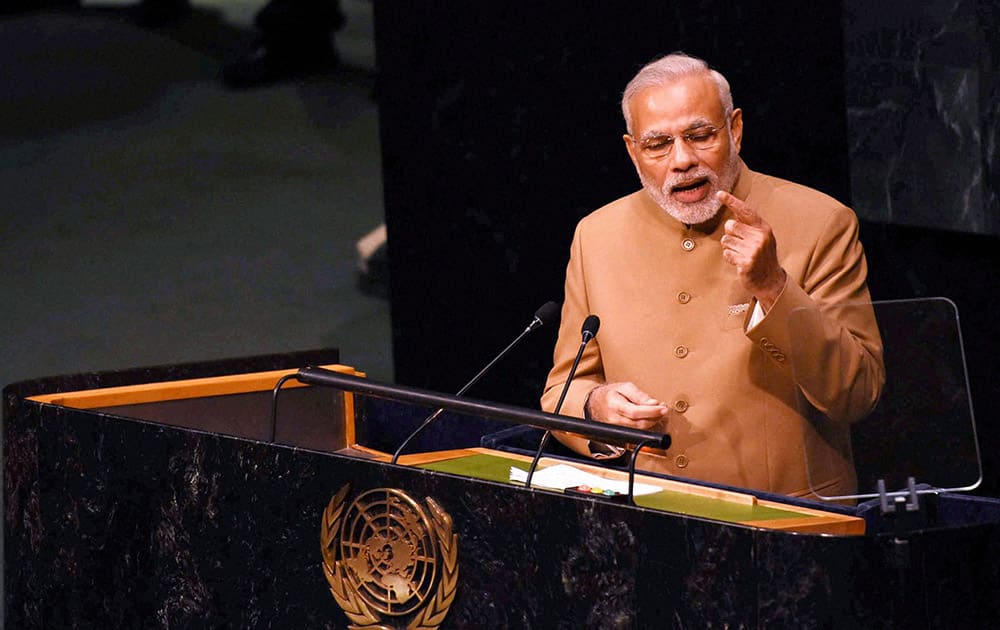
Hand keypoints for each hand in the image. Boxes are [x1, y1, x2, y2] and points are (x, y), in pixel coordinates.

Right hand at [586, 382, 668, 429]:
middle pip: (640, 423)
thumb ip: (639, 395)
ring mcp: (617, 428)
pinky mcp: (620, 433)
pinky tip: (650, 417)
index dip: (651, 411)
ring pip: (640, 429)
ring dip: (652, 421)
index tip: (662, 408)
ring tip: (658, 411)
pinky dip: (646, 424)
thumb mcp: (625, 387)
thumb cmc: (610, 393)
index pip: (635, 412)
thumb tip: (653, 403)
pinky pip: (637, 431)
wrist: (596, 402)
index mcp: (614, 405)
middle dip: (655, 417)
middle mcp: (614, 419)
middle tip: (663, 409)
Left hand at [717, 190, 786, 309]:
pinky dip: (730, 258)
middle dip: (730, 234)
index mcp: (763, 228)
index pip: (745, 211)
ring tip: (741, 254)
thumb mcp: (761, 237)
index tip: (719, 194)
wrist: (770, 280)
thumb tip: (734, 211)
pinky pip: (727, 254)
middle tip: (740, 244)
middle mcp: (760, 237)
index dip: (731, 201)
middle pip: (730, 226)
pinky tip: (740, 262)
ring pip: (726, 240)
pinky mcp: (746, 262)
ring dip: (729, 248)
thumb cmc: (762, 256)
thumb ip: (749, 225)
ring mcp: (754, 250)